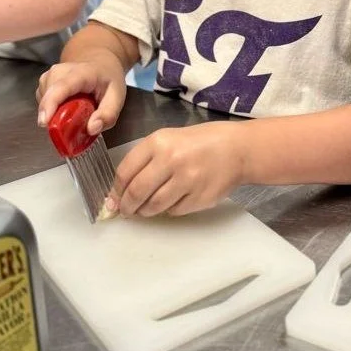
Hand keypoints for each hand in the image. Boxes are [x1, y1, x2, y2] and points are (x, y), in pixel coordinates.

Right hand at [37, 61, 125, 134]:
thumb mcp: (117, 97)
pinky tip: (68, 105)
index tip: (44, 122)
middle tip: (78, 122)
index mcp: (81, 73)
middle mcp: (60, 71)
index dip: (50, 104)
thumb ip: (108, 115)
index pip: (61, 87)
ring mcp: (49, 75)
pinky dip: (54, 110)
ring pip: (45, 104)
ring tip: (77, 109)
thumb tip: (92, 129)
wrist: (100, 63)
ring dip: (57, 114)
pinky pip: (44, 103)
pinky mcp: (43, 82)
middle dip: (57, 118)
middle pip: (49, 99)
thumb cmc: (108, 79)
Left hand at [106, 122, 246, 217]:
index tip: (113, 200)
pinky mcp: (199, 198)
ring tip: (148, 207)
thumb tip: (120, 192)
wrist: (237, 149)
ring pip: (154, 206)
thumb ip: (145, 161)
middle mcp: (171, 160)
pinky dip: (169, 210)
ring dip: (146, 211)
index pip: (126, 172)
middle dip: (127, 207)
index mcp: (159, 142)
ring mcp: (186, 181)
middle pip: (137, 193)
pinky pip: (174, 211)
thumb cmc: (200, 142)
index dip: (116, 190)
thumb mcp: (169, 139)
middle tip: (126, 211)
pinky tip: (174, 200)